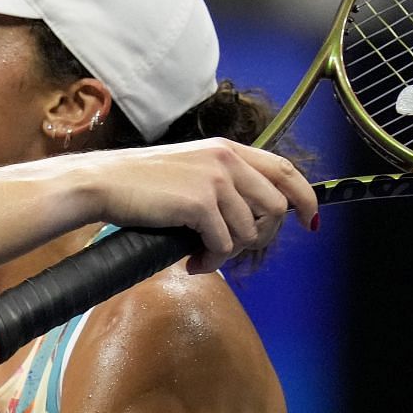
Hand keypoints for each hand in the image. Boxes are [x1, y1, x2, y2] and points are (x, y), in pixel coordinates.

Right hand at [67, 138, 318, 272]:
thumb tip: (246, 218)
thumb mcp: (189, 169)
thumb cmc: (139, 182)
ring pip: (250, 232)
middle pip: (276, 207)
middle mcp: (227, 160)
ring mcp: (215, 181)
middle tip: (234, 251)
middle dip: (262, 238)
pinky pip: (224, 244)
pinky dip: (211, 260)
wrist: (104, 183)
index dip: (305, 196)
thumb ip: (221, 182)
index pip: (284, 169)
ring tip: (202, 257)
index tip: (309, 220)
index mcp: (227, 149)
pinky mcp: (200, 204)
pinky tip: (191, 262)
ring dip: (229, 254)